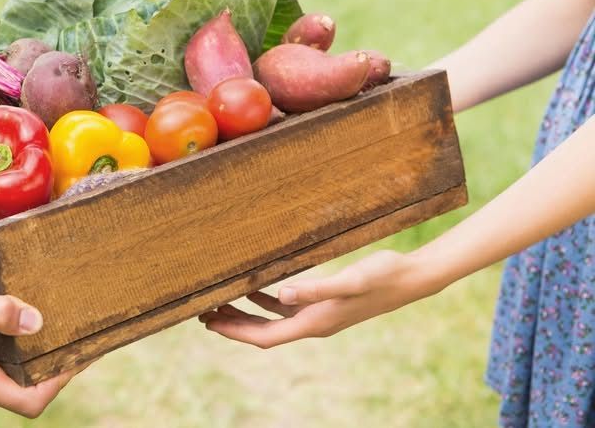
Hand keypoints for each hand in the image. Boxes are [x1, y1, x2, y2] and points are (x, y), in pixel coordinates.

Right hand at [0, 273, 83, 417]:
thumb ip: (0, 312)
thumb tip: (35, 323)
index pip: (29, 402)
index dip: (58, 384)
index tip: (77, 358)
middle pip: (23, 400)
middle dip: (49, 376)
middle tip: (72, 347)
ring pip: (9, 395)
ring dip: (30, 375)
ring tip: (49, 345)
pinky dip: (11, 373)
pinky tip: (19, 349)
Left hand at [199, 250, 441, 348]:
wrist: (411, 279)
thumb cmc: (381, 277)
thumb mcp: (349, 280)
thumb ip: (315, 287)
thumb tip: (280, 295)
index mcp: (314, 323)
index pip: (265, 336)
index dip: (235, 332)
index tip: (209, 322)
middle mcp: (314, 324)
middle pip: (263, 332)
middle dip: (232, 325)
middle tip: (203, 312)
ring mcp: (319, 315)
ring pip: (272, 320)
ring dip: (246, 314)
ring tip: (219, 302)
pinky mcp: (324, 303)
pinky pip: (287, 307)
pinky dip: (266, 300)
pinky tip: (254, 288)